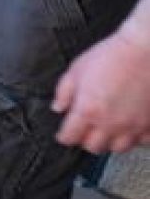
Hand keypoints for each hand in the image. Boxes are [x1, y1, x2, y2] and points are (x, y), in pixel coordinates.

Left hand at [53, 28, 149, 153]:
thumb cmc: (112, 56)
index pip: (70, 137)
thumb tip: (58, 108)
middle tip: (85, 130)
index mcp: (88, 111)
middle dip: (85, 140)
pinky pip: (142, 142)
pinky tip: (130, 127)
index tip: (64, 134)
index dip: (64, 136)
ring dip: (110, 141)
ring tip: (107, 129)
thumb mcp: (76, 69)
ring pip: (118, 148)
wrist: (144, 50)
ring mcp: (133, 125)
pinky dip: (134, 138)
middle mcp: (110, 123)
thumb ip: (63, 92)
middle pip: (93, 147)